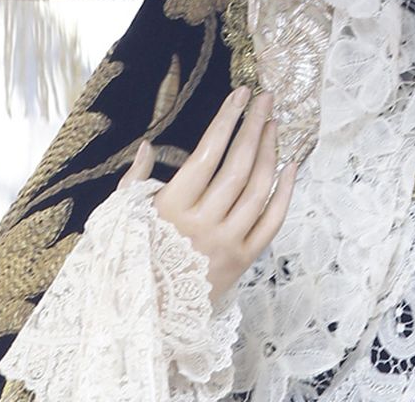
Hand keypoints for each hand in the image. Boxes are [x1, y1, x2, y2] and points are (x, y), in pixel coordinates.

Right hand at [118, 86, 296, 305]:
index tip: (240, 94)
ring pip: (258, 189)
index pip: (207, 153)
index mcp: (173, 208)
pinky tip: (290, 166)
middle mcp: (203, 224)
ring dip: (269, 152)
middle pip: (238, 166)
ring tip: (273, 124)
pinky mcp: (243, 261)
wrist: (151, 319)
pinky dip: (285, 192)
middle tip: (265, 99)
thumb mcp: (124, 220)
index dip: (226, 120)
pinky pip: (271, 222)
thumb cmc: (135, 261)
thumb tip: (147, 145)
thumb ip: (135, 181)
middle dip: (254, 127)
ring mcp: (226, 243)